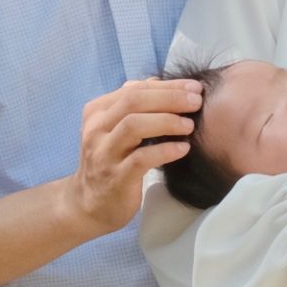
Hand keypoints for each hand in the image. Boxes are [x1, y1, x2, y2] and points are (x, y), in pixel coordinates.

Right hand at [64, 78, 200, 235]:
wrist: (89, 204)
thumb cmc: (110, 162)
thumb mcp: (114, 129)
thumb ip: (133, 105)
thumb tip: (158, 81)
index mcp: (97, 112)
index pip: (134, 89)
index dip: (167, 86)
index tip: (194, 87)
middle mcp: (97, 129)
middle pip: (133, 101)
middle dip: (170, 98)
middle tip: (197, 102)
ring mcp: (104, 153)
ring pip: (134, 125)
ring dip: (167, 121)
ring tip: (189, 125)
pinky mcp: (116, 178)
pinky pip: (142, 158)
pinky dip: (166, 150)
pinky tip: (183, 148)